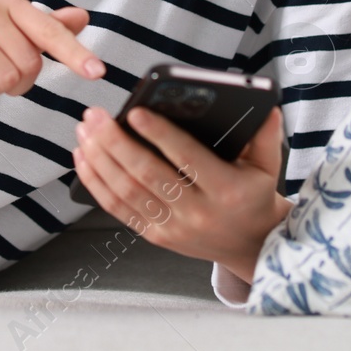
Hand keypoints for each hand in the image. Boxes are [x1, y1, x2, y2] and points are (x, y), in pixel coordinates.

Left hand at [73, 104, 290, 282]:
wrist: (251, 246)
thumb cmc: (254, 196)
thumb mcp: (268, 166)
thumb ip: (264, 134)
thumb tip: (264, 104)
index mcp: (225, 190)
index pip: (187, 158)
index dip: (160, 135)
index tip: (136, 112)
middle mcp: (196, 212)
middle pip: (147, 175)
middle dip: (115, 142)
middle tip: (95, 115)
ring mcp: (172, 228)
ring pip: (126, 192)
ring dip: (100, 159)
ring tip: (85, 129)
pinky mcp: (155, 236)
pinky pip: (118, 209)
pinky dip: (96, 183)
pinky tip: (83, 158)